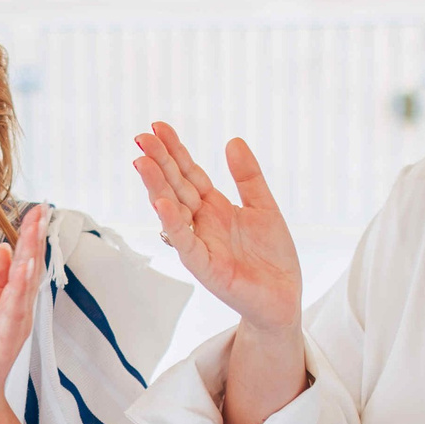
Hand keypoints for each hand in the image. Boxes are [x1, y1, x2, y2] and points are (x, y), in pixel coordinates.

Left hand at [0, 204, 44, 423]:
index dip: (32, 236)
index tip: (38, 209)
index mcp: (16, 301)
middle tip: (42, 210)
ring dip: (31, 259)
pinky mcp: (4, 341)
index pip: (26, 262)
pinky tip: (22, 270)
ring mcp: (15, 325)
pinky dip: (19, 290)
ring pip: (25, 286)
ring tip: (35, 232)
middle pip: (30, 269)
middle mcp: (21, 310)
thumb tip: (4, 248)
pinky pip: (13, 311)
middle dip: (35, 239)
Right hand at [131, 122, 301, 331]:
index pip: (188, 173)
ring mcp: (199, 244)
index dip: (174, 150)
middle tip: (140, 138)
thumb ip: (248, 176)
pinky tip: (162, 203)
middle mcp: (201, 222)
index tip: (157, 126)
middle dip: (158, 163)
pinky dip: (173, 224)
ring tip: (141, 162)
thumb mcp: (263, 206)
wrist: (284, 297)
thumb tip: (232, 141)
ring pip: (173, 211)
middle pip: (175, 187)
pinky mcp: (205, 267)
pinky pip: (185, 243)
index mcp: (213, 206)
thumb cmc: (272, 256)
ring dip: (156, 188)